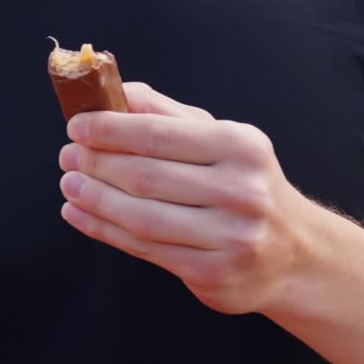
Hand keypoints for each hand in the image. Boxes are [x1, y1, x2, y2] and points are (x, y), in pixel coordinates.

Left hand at [58, 82, 312, 315]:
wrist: (296, 252)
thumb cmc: (245, 182)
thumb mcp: (220, 138)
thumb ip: (167, 113)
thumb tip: (115, 89)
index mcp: (240, 146)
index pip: (160, 134)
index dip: (111, 129)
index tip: (77, 125)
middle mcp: (241, 191)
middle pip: (147, 176)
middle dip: (97, 164)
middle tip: (67, 155)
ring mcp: (230, 237)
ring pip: (143, 217)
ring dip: (96, 199)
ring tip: (69, 184)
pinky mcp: (214, 274)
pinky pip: (146, 250)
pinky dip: (106, 230)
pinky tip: (81, 214)